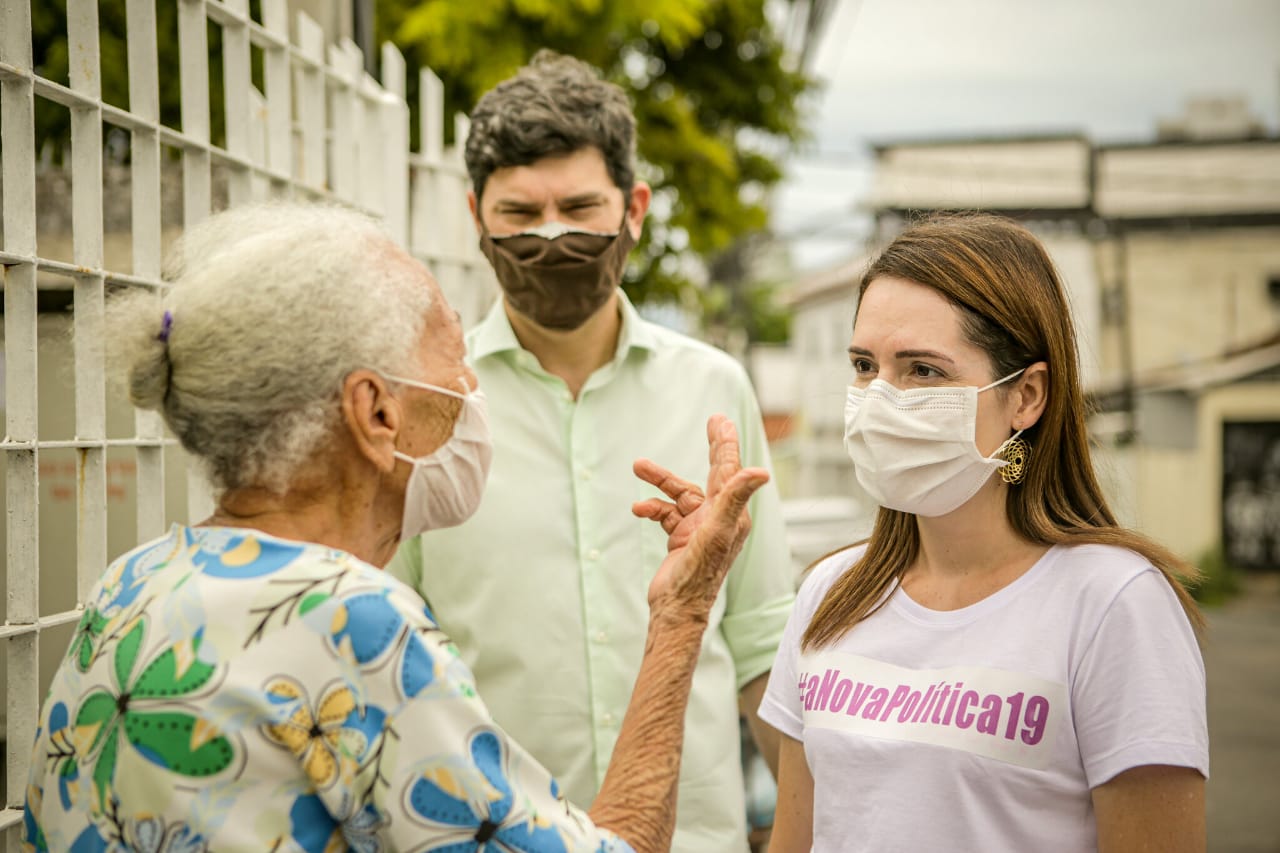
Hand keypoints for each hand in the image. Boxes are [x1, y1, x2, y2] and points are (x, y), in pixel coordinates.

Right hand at [632, 415, 769, 619]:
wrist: (676, 608)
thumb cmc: (698, 575)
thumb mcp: (717, 531)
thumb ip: (734, 498)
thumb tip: (761, 471)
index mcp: (732, 514)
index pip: (730, 470)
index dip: (726, 444)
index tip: (721, 421)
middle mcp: (720, 518)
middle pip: (715, 474)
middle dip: (713, 448)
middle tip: (713, 422)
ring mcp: (700, 527)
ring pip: (680, 493)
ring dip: (660, 481)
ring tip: (638, 466)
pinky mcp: (682, 537)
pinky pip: (666, 513)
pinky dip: (652, 508)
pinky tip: (638, 510)